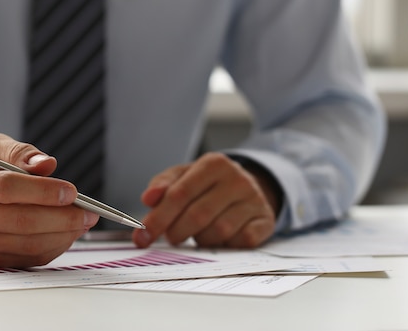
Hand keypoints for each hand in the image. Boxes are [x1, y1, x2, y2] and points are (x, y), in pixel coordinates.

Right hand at [0, 133, 98, 266]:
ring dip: (64, 234)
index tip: (72, 191)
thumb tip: (47, 164)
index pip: (7, 188)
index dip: (42, 191)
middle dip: (63, 217)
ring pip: (29, 244)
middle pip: (22, 221)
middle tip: (89, 212)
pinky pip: (30, 258)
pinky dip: (55, 246)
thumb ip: (21, 153)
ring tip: (85, 221)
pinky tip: (70, 233)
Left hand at [132, 152, 278, 248]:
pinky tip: (221, 237)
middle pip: (197, 215)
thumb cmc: (209, 185)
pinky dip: (225, 245)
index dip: (158, 218)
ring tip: (197, 233)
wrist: (250, 188)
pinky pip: (239, 242)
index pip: (179, 194)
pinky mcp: (265, 221)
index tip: (142, 236)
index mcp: (214, 163)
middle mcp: (237, 179)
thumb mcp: (185, 176)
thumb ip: (163, 185)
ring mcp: (254, 200)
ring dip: (201, 239)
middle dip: (176, 232)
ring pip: (218, 231)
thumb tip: (148, 198)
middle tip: (170, 236)